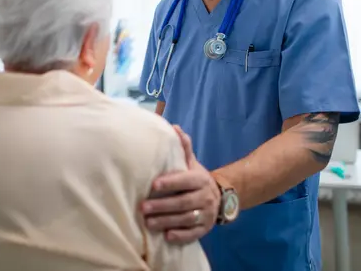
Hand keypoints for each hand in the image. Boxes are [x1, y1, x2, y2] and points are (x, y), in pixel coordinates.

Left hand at [141, 125, 219, 243]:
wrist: (221, 197)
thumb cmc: (196, 179)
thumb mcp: (192, 163)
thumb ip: (184, 147)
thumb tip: (174, 127)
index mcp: (200, 179)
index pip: (185, 181)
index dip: (170, 183)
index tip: (153, 185)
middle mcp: (205, 197)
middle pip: (183, 202)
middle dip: (162, 206)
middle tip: (143, 208)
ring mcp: (206, 215)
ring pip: (186, 219)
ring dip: (166, 221)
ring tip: (148, 223)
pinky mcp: (204, 229)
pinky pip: (193, 234)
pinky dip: (180, 236)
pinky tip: (166, 236)